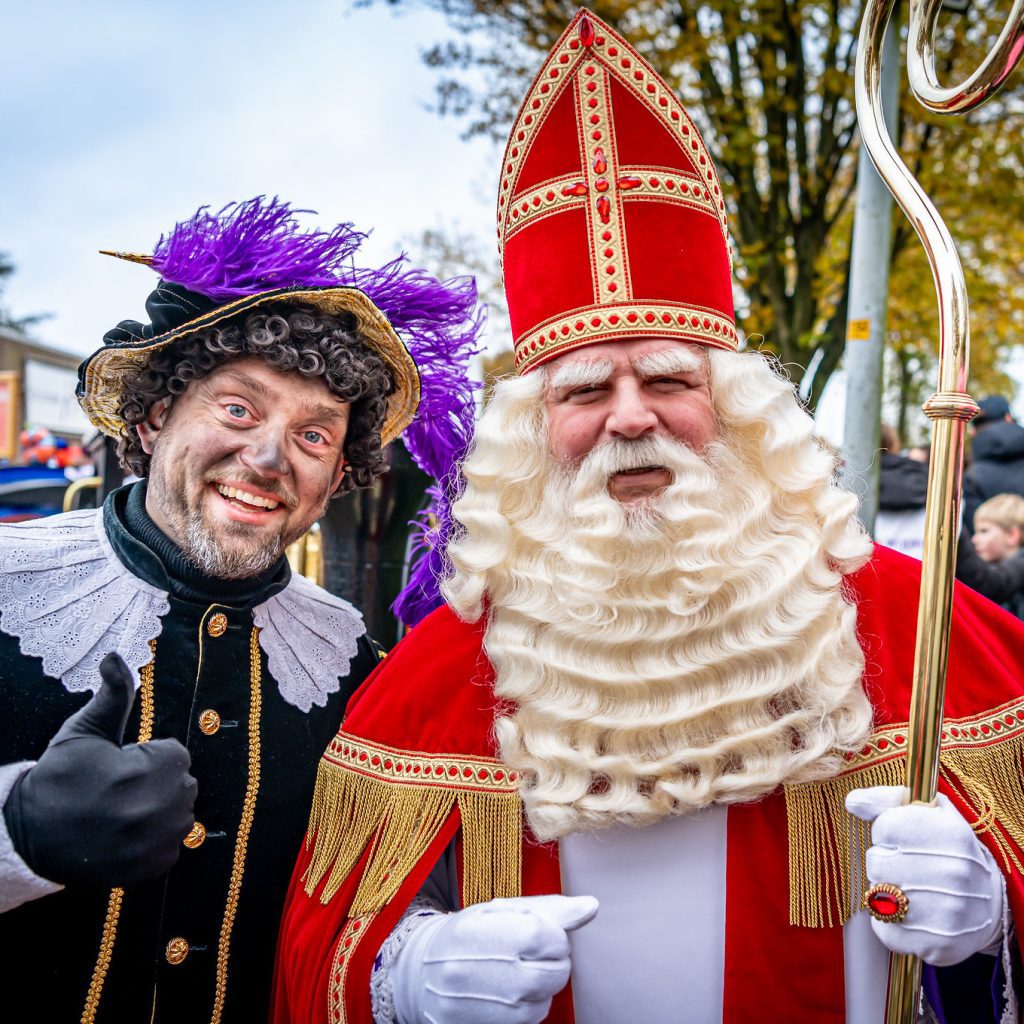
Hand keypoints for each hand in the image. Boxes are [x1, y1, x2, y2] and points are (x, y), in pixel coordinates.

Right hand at [3, 653, 196, 886]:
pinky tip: (124, 837)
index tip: (118, 767)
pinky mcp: (152, 869)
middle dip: (155, 782)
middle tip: (116, 792)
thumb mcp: (84, 731)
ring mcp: (157, 842)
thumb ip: (113, 693)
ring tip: (118, 815)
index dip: (146, 757)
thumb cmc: (60, 778)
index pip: (175, 754)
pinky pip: (172, 846)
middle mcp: (158, 809)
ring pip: (180, 814)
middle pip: (181, 783)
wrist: (29, 835)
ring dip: (158, 811)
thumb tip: (116, 655)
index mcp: (148, 771)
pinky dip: (155, 841)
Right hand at [392, 893, 598, 1023]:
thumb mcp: (498, 910)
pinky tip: (514, 992)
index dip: (555, 935)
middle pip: (549, 974)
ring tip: (522, 971)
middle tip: (539, 953)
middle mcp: (471, 970)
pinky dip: (530, 1007)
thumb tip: (591, 906)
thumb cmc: (466, 935)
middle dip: (556, 962)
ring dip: (543, 987)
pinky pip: (527, 1023)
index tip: (548, 933)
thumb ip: (548, 909)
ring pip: (541, 1002)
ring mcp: (472, 1005)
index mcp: (476, 930)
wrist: (418, 973)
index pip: (541, 934)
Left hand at [846, 785, 1002, 965]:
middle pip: (877, 863)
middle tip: (909, 867)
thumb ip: (887, 800)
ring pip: (878, 899)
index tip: (906, 839)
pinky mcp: (940, 944)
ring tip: (913, 890)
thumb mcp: (930, 811)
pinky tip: (913, 916)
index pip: (884, 828)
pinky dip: (890, 925)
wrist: (992, 901)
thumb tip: (853, 801)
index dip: (887, 833)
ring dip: (887, 895)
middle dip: (886, 863)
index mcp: (949, 833)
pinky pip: (886, 932)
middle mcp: (953, 872)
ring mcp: (949, 911)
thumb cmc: (949, 848)